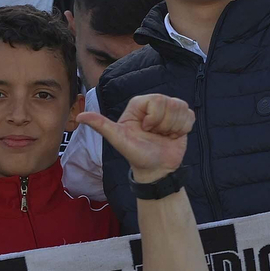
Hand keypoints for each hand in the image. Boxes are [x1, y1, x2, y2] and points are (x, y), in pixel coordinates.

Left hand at [77, 94, 192, 183]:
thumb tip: (79, 117)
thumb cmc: (136, 155)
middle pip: (170, 103)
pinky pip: (190, 115)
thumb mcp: (118, 139)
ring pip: (181, 108)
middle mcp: (154, 103)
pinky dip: (184, 129)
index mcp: (138, 105)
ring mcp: (169, 109)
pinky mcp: (182, 116)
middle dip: (164, 124)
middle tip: (155, 134)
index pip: (156, 101)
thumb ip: (101, 125)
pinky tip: (173, 136)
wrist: (156, 169)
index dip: (154, 118)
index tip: (146, 130)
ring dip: (174, 127)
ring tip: (164, 136)